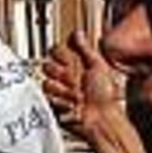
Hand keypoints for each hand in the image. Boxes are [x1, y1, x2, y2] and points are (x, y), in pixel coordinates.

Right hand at [41, 31, 128, 149]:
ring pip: (46, 84)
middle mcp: (66, 78)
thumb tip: (77, 33)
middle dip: (60, 73)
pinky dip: (59, 103)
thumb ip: (85, 49)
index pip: (56, 52)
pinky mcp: (55, 107)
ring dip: (61, 90)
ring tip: (75, 95)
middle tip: (73, 80)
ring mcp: (60, 93)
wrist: (103, 119)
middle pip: (47, 67)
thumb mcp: (98, 66)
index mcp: (76, 66)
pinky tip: (71, 105)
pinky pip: (46, 100)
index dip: (59, 54)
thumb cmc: (105, 95)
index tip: (65, 59)